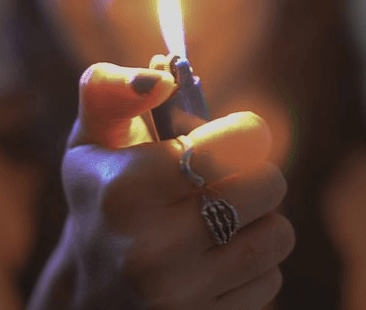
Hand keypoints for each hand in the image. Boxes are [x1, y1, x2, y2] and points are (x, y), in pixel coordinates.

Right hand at [30, 62, 293, 309]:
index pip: (239, 141)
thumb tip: (160, 77)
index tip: (236, 136)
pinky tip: (221, 260)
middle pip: (267, 185)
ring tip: (230, 219)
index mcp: (124, 189)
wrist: (88, 295)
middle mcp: (149, 246)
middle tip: (232, 179)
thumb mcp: (91, 140)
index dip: (248, 131)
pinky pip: (270, 280)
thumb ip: (112, 88)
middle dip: (256, 175)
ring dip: (262, 221)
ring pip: (277, 235)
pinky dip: (256, 265)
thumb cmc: (100, 198)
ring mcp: (178, 294)